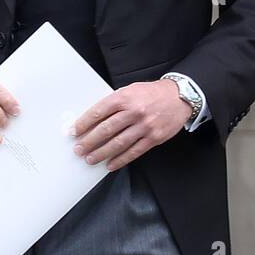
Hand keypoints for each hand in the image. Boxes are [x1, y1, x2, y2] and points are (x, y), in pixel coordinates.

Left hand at [70, 79, 191, 171]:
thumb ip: (115, 102)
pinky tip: (110, 164)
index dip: (84, 123)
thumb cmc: (153, 93)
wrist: (180, 97)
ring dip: (101, 153)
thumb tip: (95, 119)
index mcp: (126, 97)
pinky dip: (120, 160)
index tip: (74, 131)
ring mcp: (145, 126)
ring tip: (90, 159)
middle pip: (106, 129)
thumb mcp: (132, 90)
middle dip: (89, 141)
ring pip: (118, 143)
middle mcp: (134, 111)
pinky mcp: (154, 138)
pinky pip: (134, 152)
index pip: (99, 111)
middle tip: (79, 149)